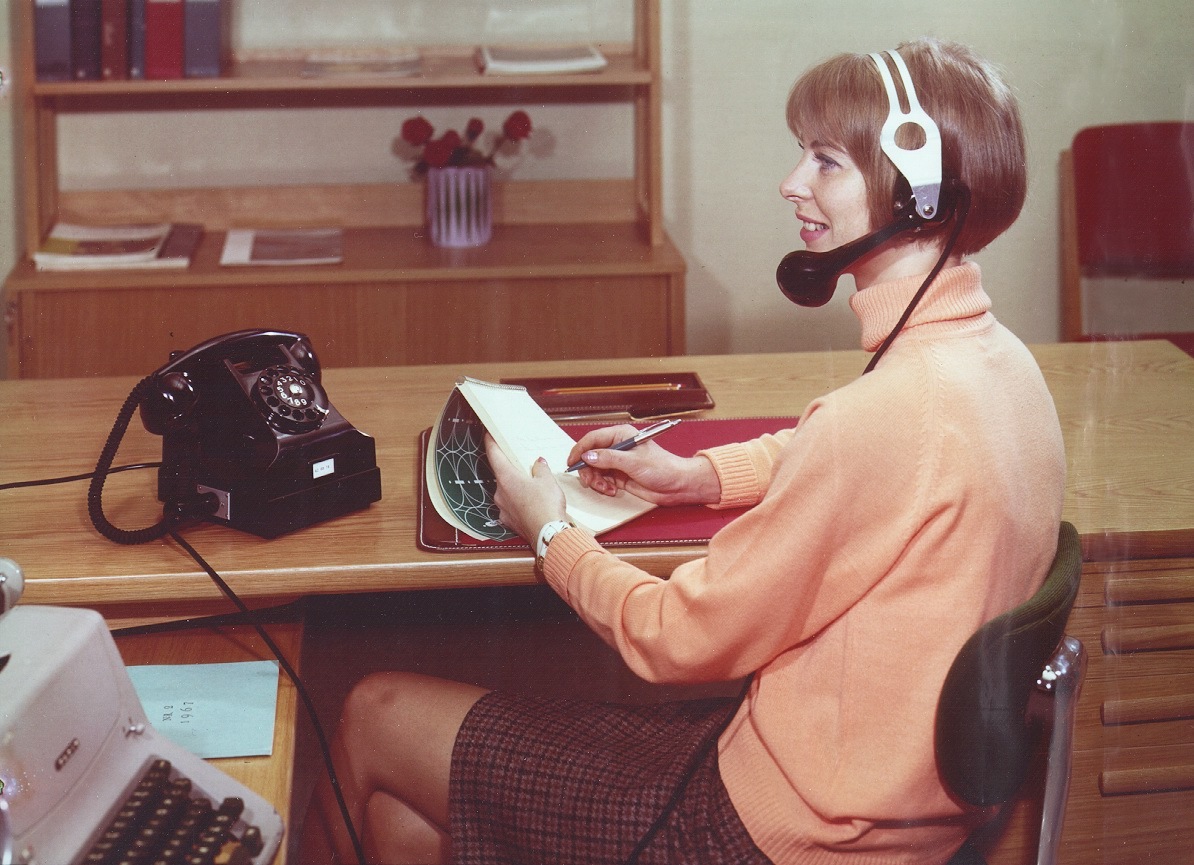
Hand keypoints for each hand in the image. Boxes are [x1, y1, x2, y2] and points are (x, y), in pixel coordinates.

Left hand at [485, 435, 568, 543]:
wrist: (549, 535)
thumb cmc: (546, 507)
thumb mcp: (547, 480)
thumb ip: (540, 469)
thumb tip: (538, 464)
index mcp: (506, 478)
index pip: (494, 455)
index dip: (491, 442)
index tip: (488, 434)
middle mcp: (500, 493)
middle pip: (501, 474)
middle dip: (511, 468)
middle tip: (521, 463)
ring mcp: (503, 509)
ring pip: (507, 492)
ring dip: (516, 487)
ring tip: (532, 485)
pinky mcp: (510, 521)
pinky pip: (512, 506)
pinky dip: (520, 502)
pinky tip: (532, 502)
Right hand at [568, 424, 720, 505]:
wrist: (677, 485)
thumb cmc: (662, 468)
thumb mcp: (633, 462)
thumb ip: (608, 458)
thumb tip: (587, 456)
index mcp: (621, 436)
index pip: (593, 439)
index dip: (580, 450)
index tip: (572, 462)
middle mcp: (617, 447)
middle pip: (590, 456)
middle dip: (588, 470)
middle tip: (591, 481)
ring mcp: (618, 463)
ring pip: (594, 470)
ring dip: (596, 480)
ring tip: (606, 488)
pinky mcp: (619, 476)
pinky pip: (602, 480)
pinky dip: (603, 486)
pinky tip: (612, 490)